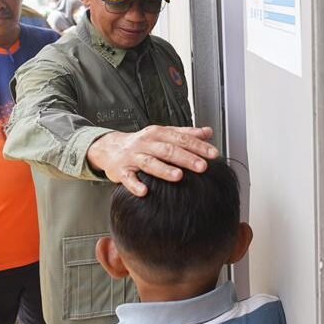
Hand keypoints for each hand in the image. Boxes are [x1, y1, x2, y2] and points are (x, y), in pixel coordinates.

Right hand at [86, 126, 218, 195]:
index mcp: (158, 133)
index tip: (213, 154)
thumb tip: (208, 132)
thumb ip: (185, 133)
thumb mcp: (163, 134)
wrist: (109, 148)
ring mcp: (133, 157)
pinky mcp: (121, 171)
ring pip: (150, 162)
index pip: (181, 138)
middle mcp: (146, 143)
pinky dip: (135, 185)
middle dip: (186, 158)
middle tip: (202, 166)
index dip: (198, 146)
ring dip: (164, 170)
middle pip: (168, 150)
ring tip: (178, 176)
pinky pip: (128, 178)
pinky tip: (144, 191)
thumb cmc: (141, 143)